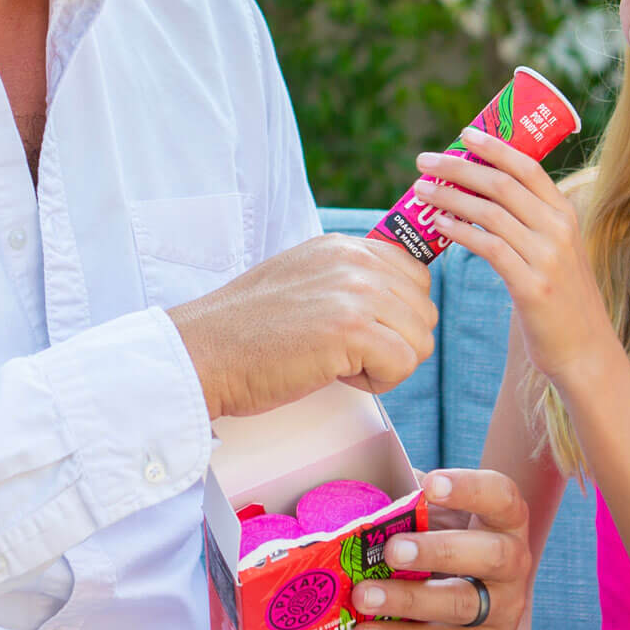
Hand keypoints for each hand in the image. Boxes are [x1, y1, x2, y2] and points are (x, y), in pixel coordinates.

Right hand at [167, 233, 436, 417]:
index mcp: (344, 246)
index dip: (397, 315)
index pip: (416, 276)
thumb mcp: (305, 281)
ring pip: (420, 341)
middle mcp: (355, 259)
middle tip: (345, 352)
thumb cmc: (248, 332)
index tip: (360, 331)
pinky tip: (336, 374)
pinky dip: (376, 383)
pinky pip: (403, 364)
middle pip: (424, 311)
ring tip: (338, 362)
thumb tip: (399, 304)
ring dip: (386, 364)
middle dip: (395, 342)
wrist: (204, 352)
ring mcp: (356, 291)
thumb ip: (350, 280)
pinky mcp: (353, 329)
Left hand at [348, 468, 529, 629]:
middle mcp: (514, 562)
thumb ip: (414, 500)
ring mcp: (504, 608)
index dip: (468, 489)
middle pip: (490, 555)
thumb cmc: (452, 538)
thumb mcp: (442, 514)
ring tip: (364, 596)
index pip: (500, 496)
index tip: (430, 486)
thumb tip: (371, 492)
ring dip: (408, 600)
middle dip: (438, 552)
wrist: (483, 597)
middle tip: (392, 550)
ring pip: (461, 604)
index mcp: (506, 518)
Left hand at [409, 126, 617, 387]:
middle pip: (501, 184)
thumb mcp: (555, 251)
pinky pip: (488, 248)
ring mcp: (547, 258)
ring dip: (450, 197)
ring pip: (490, 213)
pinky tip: (438, 226)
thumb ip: (528, 223)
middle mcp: (559, 229)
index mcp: (565, 213)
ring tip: (420, 191)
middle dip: (459, 166)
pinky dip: (459, 232)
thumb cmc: (561, 300)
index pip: (527, 166)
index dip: (494, 145)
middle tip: (424, 160)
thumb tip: (479, 195)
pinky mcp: (532, 287)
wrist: (585, 352)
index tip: (464, 132)